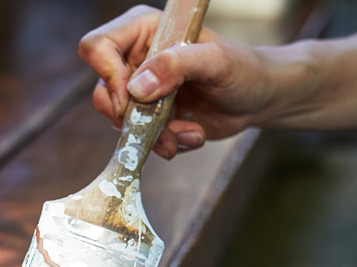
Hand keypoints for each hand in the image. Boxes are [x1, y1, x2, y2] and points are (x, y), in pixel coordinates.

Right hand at [78, 5, 274, 157]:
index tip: (131, 97)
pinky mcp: (150, 118)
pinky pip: (140, 139)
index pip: (97, 46)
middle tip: (159, 124)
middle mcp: (135, 59)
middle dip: (132, 116)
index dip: (106, 74)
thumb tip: (138, 87)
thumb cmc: (243, 69)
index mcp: (143, 31)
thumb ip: (176, 65)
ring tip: (188, 131)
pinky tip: (191, 134)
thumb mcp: (215, 61)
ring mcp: (141, 91)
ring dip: (154, 135)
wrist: (259, 99)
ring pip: (120, 122)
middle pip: (101, 92)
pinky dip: (166, 144)